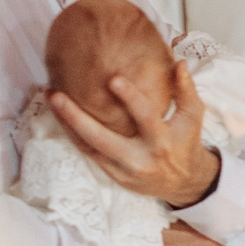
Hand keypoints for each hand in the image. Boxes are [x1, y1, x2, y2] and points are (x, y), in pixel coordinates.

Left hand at [50, 57, 223, 207]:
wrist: (183, 183)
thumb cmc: (186, 142)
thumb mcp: (193, 116)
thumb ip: (186, 89)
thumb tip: (179, 63)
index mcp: (161, 142)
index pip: (144, 117)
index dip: (130, 98)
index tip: (113, 78)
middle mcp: (139, 159)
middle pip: (102, 139)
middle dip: (76, 117)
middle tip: (57, 94)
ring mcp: (122, 170)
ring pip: (88, 147)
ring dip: (67, 124)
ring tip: (52, 98)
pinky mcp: (112, 175)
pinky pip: (88, 153)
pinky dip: (73, 134)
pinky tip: (60, 116)